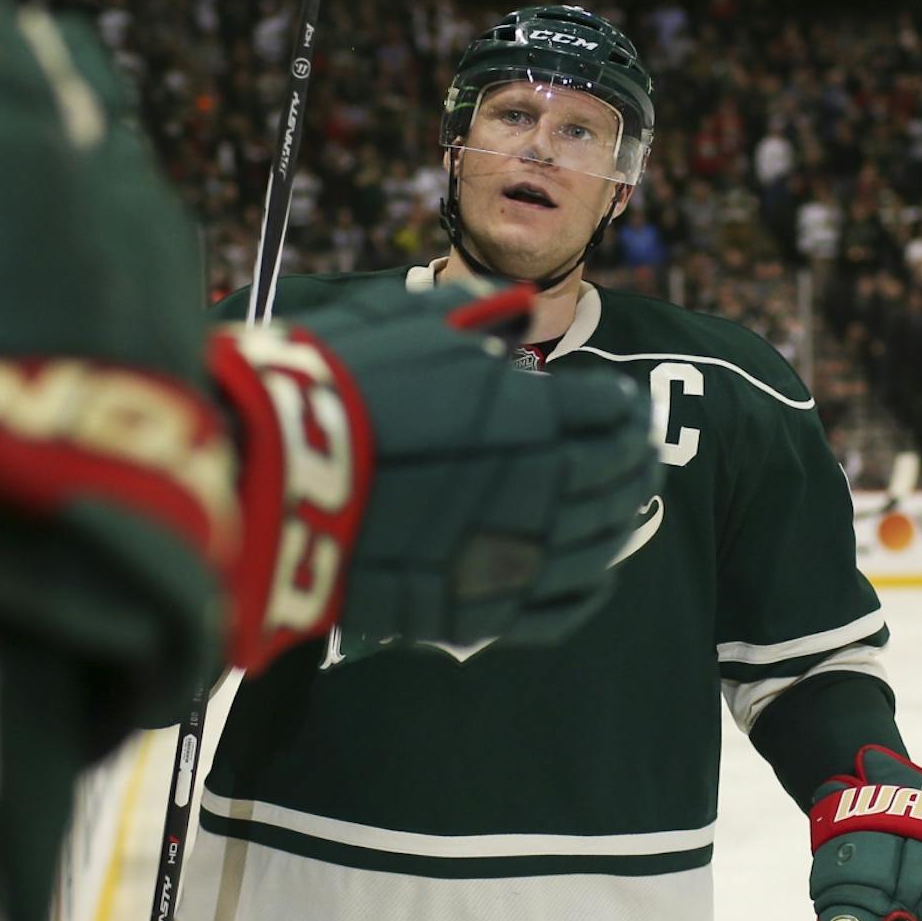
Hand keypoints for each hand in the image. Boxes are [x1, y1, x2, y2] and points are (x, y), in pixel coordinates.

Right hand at [208, 280, 657, 670]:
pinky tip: (593, 573)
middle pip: (618, 480)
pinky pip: (563, 608)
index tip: (625, 407)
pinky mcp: (481, 610)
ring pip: (599, 544)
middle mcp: (541, 488)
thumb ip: (480, 318)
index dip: (624, 408)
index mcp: (535, 416)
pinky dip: (587, 588)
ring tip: (628, 511)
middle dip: (635, 464)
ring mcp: (515, 555)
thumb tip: (517, 310)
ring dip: (621, 523)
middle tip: (641, 457)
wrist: (279, 477)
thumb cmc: (344, 389)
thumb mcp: (416, 326)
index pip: (610, 414)